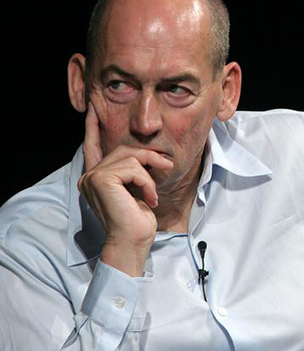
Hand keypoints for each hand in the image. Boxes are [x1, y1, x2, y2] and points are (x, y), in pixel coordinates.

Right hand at [78, 103, 172, 275]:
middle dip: (148, 156)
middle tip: (166, 165)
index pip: (92, 145)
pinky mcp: (102, 180)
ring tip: (153, 194)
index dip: (93, 126)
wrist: (133, 242)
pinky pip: (134, 169)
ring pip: (131, 157)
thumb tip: (146, 154)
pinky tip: (149, 199)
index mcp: (95, 178)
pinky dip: (147, 182)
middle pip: (123, 148)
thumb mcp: (137, 189)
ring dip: (150, 174)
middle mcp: (89, 176)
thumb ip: (132, 171)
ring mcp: (93, 178)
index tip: (94, 108)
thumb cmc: (137, 221)